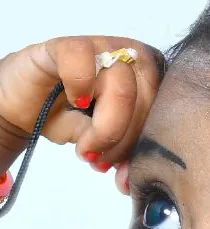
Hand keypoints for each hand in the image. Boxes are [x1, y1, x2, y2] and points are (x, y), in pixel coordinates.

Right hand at [0, 35, 163, 171]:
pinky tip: (74, 102)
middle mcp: (131, 57)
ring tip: (85, 147)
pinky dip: (80, 86)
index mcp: (148, 80)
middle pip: (147, 99)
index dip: (147, 144)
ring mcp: (102, 47)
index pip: (165, 109)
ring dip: (104, 127)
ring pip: (121, 85)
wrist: (25, 107)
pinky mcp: (68, 45)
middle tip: (100, 161)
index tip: (124, 173)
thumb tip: (129, 182)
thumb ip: (121, 157)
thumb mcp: (101, 144)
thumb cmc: (68, 119)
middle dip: (125, 140)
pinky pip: (84, 59)